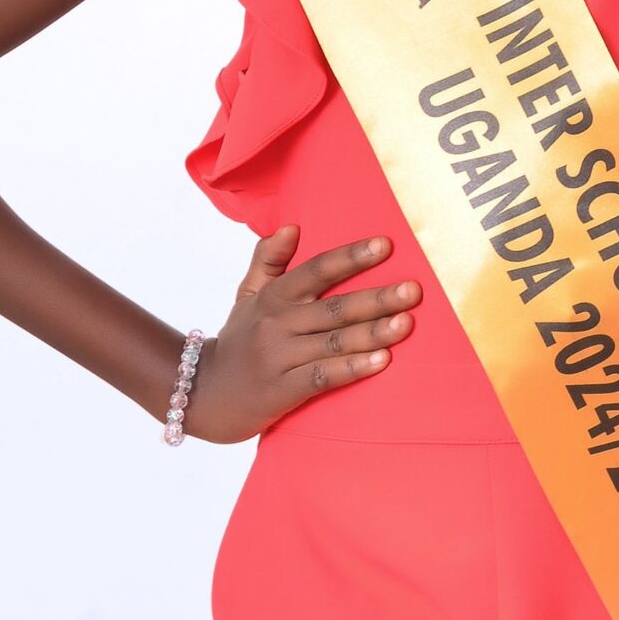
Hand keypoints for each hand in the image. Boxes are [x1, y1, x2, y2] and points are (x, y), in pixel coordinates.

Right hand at [185, 225, 422, 442]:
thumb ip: (268, 260)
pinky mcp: (282, 390)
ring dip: (372, 332)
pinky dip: (352, 368)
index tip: (386, 244)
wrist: (204, 394)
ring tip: (406, 323)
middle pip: (334, 307)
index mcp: (273, 297)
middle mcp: (277, 323)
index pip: (317, 270)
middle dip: (376, 297)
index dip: (351, 257)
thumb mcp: (247, 297)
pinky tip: (382, 362)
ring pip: (333, 341)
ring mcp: (279, 357)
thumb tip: (290, 225)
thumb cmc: (238, 341)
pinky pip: (323, 377)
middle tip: (414, 290)